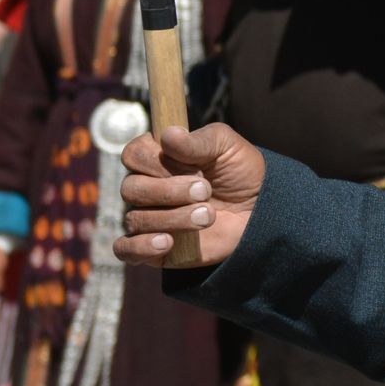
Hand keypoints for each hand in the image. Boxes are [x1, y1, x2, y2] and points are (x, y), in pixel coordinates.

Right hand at [116, 124, 265, 267]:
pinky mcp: (153, 247)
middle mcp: (147, 187)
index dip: (155, 160)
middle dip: (170, 191)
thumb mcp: (226, 146)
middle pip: (132, 188)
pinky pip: (126, 250)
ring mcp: (148, 217)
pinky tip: (168, 242)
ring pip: (135, 218)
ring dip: (174, 218)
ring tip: (208, 215)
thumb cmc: (239, 171)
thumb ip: (197, 140)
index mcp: (157, 158)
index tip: (192, 165)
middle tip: (205, 191)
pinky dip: (141, 246)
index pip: (133, 155)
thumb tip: (168, 135)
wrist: (258, 209)